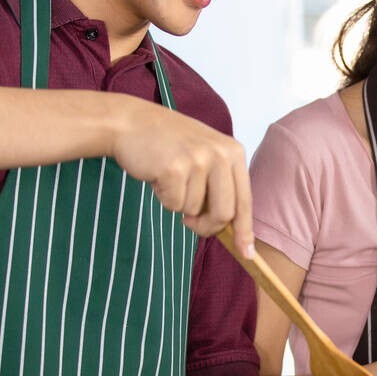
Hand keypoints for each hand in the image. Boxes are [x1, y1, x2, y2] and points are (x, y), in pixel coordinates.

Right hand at [110, 97, 253, 254]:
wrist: (130, 122)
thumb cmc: (168, 144)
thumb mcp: (204, 155)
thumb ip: (220, 184)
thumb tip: (231, 228)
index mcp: (233, 152)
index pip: (244, 200)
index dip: (244, 230)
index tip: (246, 253)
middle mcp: (220, 154)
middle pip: (224, 214)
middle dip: (206, 227)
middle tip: (189, 222)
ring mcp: (198, 160)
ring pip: (194, 211)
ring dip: (178, 203)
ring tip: (169, 178)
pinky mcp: (174, 168)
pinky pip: (173, 205)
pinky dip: (163, 198)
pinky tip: (157, 175)